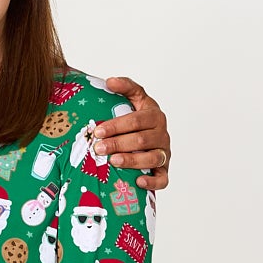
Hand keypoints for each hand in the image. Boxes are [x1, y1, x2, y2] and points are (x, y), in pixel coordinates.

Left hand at [93, 76, 170, 191]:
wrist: (151, 136)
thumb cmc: (138, 119)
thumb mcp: (134, 99)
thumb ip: (126, 87)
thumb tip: (110, 81)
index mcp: (154, 115)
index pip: (136, 120)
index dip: (116, 126)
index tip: (98, 131)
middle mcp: (162, 134)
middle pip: (141, 140)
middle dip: (118, 144)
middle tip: (98, 148)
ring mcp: (164, 153)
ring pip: (152, 158)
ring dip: (131, 161)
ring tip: (113, 161)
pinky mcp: (164, 170)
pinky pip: (163, 179)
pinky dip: (152, 181)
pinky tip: (138, 181)